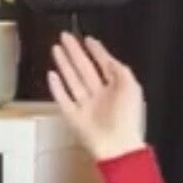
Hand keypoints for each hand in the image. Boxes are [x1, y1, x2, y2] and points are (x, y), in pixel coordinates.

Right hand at [48, 32, 146, 161]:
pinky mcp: (73, 116)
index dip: (97, 51)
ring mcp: (85, 106)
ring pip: (72, 80)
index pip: (104, 65)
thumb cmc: (128, 117)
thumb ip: (118, 69)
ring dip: (64, 64)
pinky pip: (63, 99)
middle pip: (84, 69)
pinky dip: (56, 87)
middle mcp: (100, 96)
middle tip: (65, 37)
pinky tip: (51, 75)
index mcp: (116, 89)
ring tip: (56, 48)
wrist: (117, 145)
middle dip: (75, 52)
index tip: (88, 39)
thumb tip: (107, 57)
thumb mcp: (131, 86)